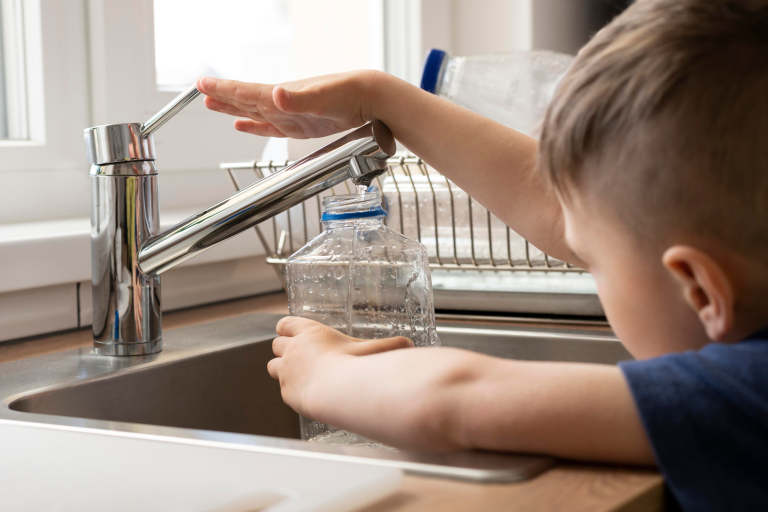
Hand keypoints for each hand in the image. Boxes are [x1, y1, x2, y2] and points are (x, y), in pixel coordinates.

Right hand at [196, 71, 381, 138]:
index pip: (245, 91)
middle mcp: (281, 103)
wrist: (369, 100)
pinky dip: (254, 126)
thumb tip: (275, 94)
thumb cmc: (348, 93)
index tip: (201, 85)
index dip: (222, 90)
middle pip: (244, 99)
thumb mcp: (322, 97)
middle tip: (200, 92)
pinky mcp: (299, 126)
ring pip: (253, 112)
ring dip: (232, 110)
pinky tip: (242, 125)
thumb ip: (297, 99)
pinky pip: (269, 126)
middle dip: (222, 97)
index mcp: (281, 95)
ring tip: (213, 105)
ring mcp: (289, 115)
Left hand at [267, 316, 412, 417]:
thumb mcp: (375, 349)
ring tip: (298, 374)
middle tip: (298, 355)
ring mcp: (287, 371)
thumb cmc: (355, 366)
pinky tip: (307, 392)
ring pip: (272, 365)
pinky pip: (283, 388)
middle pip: (275, 344)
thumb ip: (391, 345)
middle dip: (284, 348)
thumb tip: (410, 345)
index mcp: (310, 332)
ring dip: (282, 368)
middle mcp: (293, 349)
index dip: (288, 328)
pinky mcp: (286, 392)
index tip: (294, 333)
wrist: (339, 392)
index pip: (285, 324)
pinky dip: (291, 389)